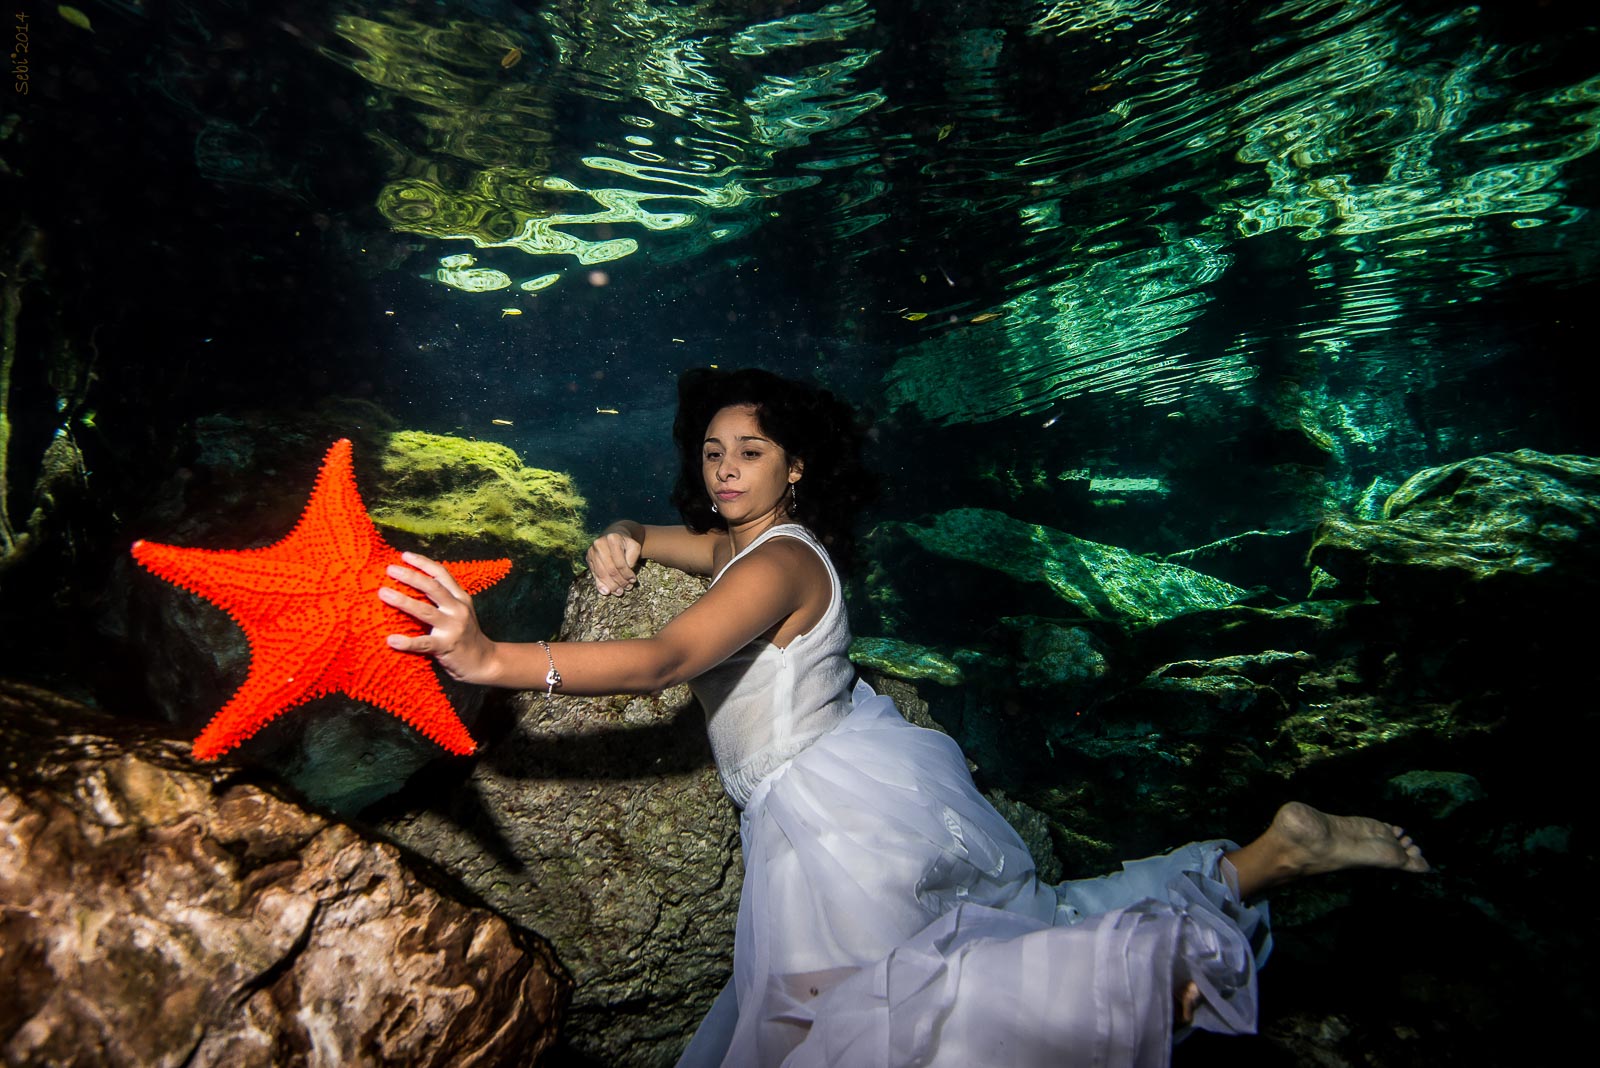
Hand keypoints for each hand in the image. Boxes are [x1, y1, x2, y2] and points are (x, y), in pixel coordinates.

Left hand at [380, 551, 498, 683]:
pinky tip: (391, 640)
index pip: (441, 574)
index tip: (404, 556)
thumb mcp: (460, 612)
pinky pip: (424, 643)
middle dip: (410, 576)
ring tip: (383, 593)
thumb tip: (415, 586)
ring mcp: (453, 627)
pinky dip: (407, 642)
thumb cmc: (465, 636)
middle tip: (390, 569)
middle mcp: (458, 609)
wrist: (484, 662)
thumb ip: (444, 600)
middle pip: (432, 587)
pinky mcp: (446, 646)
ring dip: (402, 601)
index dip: (423, 563)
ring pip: (425, 611)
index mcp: (460, 599)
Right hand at [586, 529, 641, 595]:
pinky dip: (601, 584)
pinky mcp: (588, 558)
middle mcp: (599, 544)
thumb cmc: (626, 543)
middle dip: (619, 581)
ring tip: (619, 592)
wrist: (614, 534)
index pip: (620, 563)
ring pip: (601, 574)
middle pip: (610, 569)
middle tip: (627, 588)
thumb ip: (632, 561)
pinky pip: (594, 574)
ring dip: (611, 585)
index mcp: (613, 539)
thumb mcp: (635, 548)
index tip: (633, 580)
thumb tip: (626, 579)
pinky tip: (607, 592)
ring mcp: (592, 551)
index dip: (627, 574)